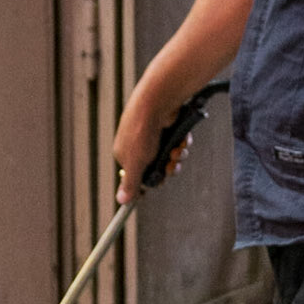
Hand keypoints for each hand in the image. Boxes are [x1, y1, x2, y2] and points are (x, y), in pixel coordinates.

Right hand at [113, 87, 191, 203]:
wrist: (157, 101)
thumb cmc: (142, 132)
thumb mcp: (136, 163)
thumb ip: (131, 183)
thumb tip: (121, 201)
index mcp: (125, 153)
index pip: (139, 175)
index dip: (152, 179)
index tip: (161, 182)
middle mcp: (138, 144)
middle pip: (157, 167)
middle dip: (168, 168)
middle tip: (172, 165)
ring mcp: (153, 135)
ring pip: (169, 156)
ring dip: (177, 156)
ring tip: (178, 150)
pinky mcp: (167, 127)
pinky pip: (176, 142)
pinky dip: (181, 143)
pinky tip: (182, 140)